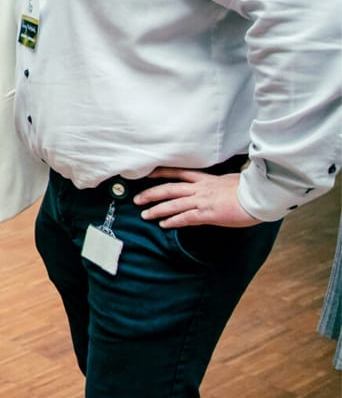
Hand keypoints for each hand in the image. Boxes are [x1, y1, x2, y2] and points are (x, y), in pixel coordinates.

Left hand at [134, 167, 260, 227]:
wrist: (261, 195)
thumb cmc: (251, 189)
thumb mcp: (231, 181)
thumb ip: (219, 184)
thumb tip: (216, 186)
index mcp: (206, 179)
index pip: (179, 173)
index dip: (162, 173)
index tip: (149, 174)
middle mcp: (201, 188)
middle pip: (169, 188)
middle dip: (151, 193)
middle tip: (137, 199)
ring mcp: (203, 200)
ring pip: (173, 203)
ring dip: (157, 209)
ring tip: (144, 214)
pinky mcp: (209, 213)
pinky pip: (186, 218)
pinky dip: (173, 221)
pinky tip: (164, 225)